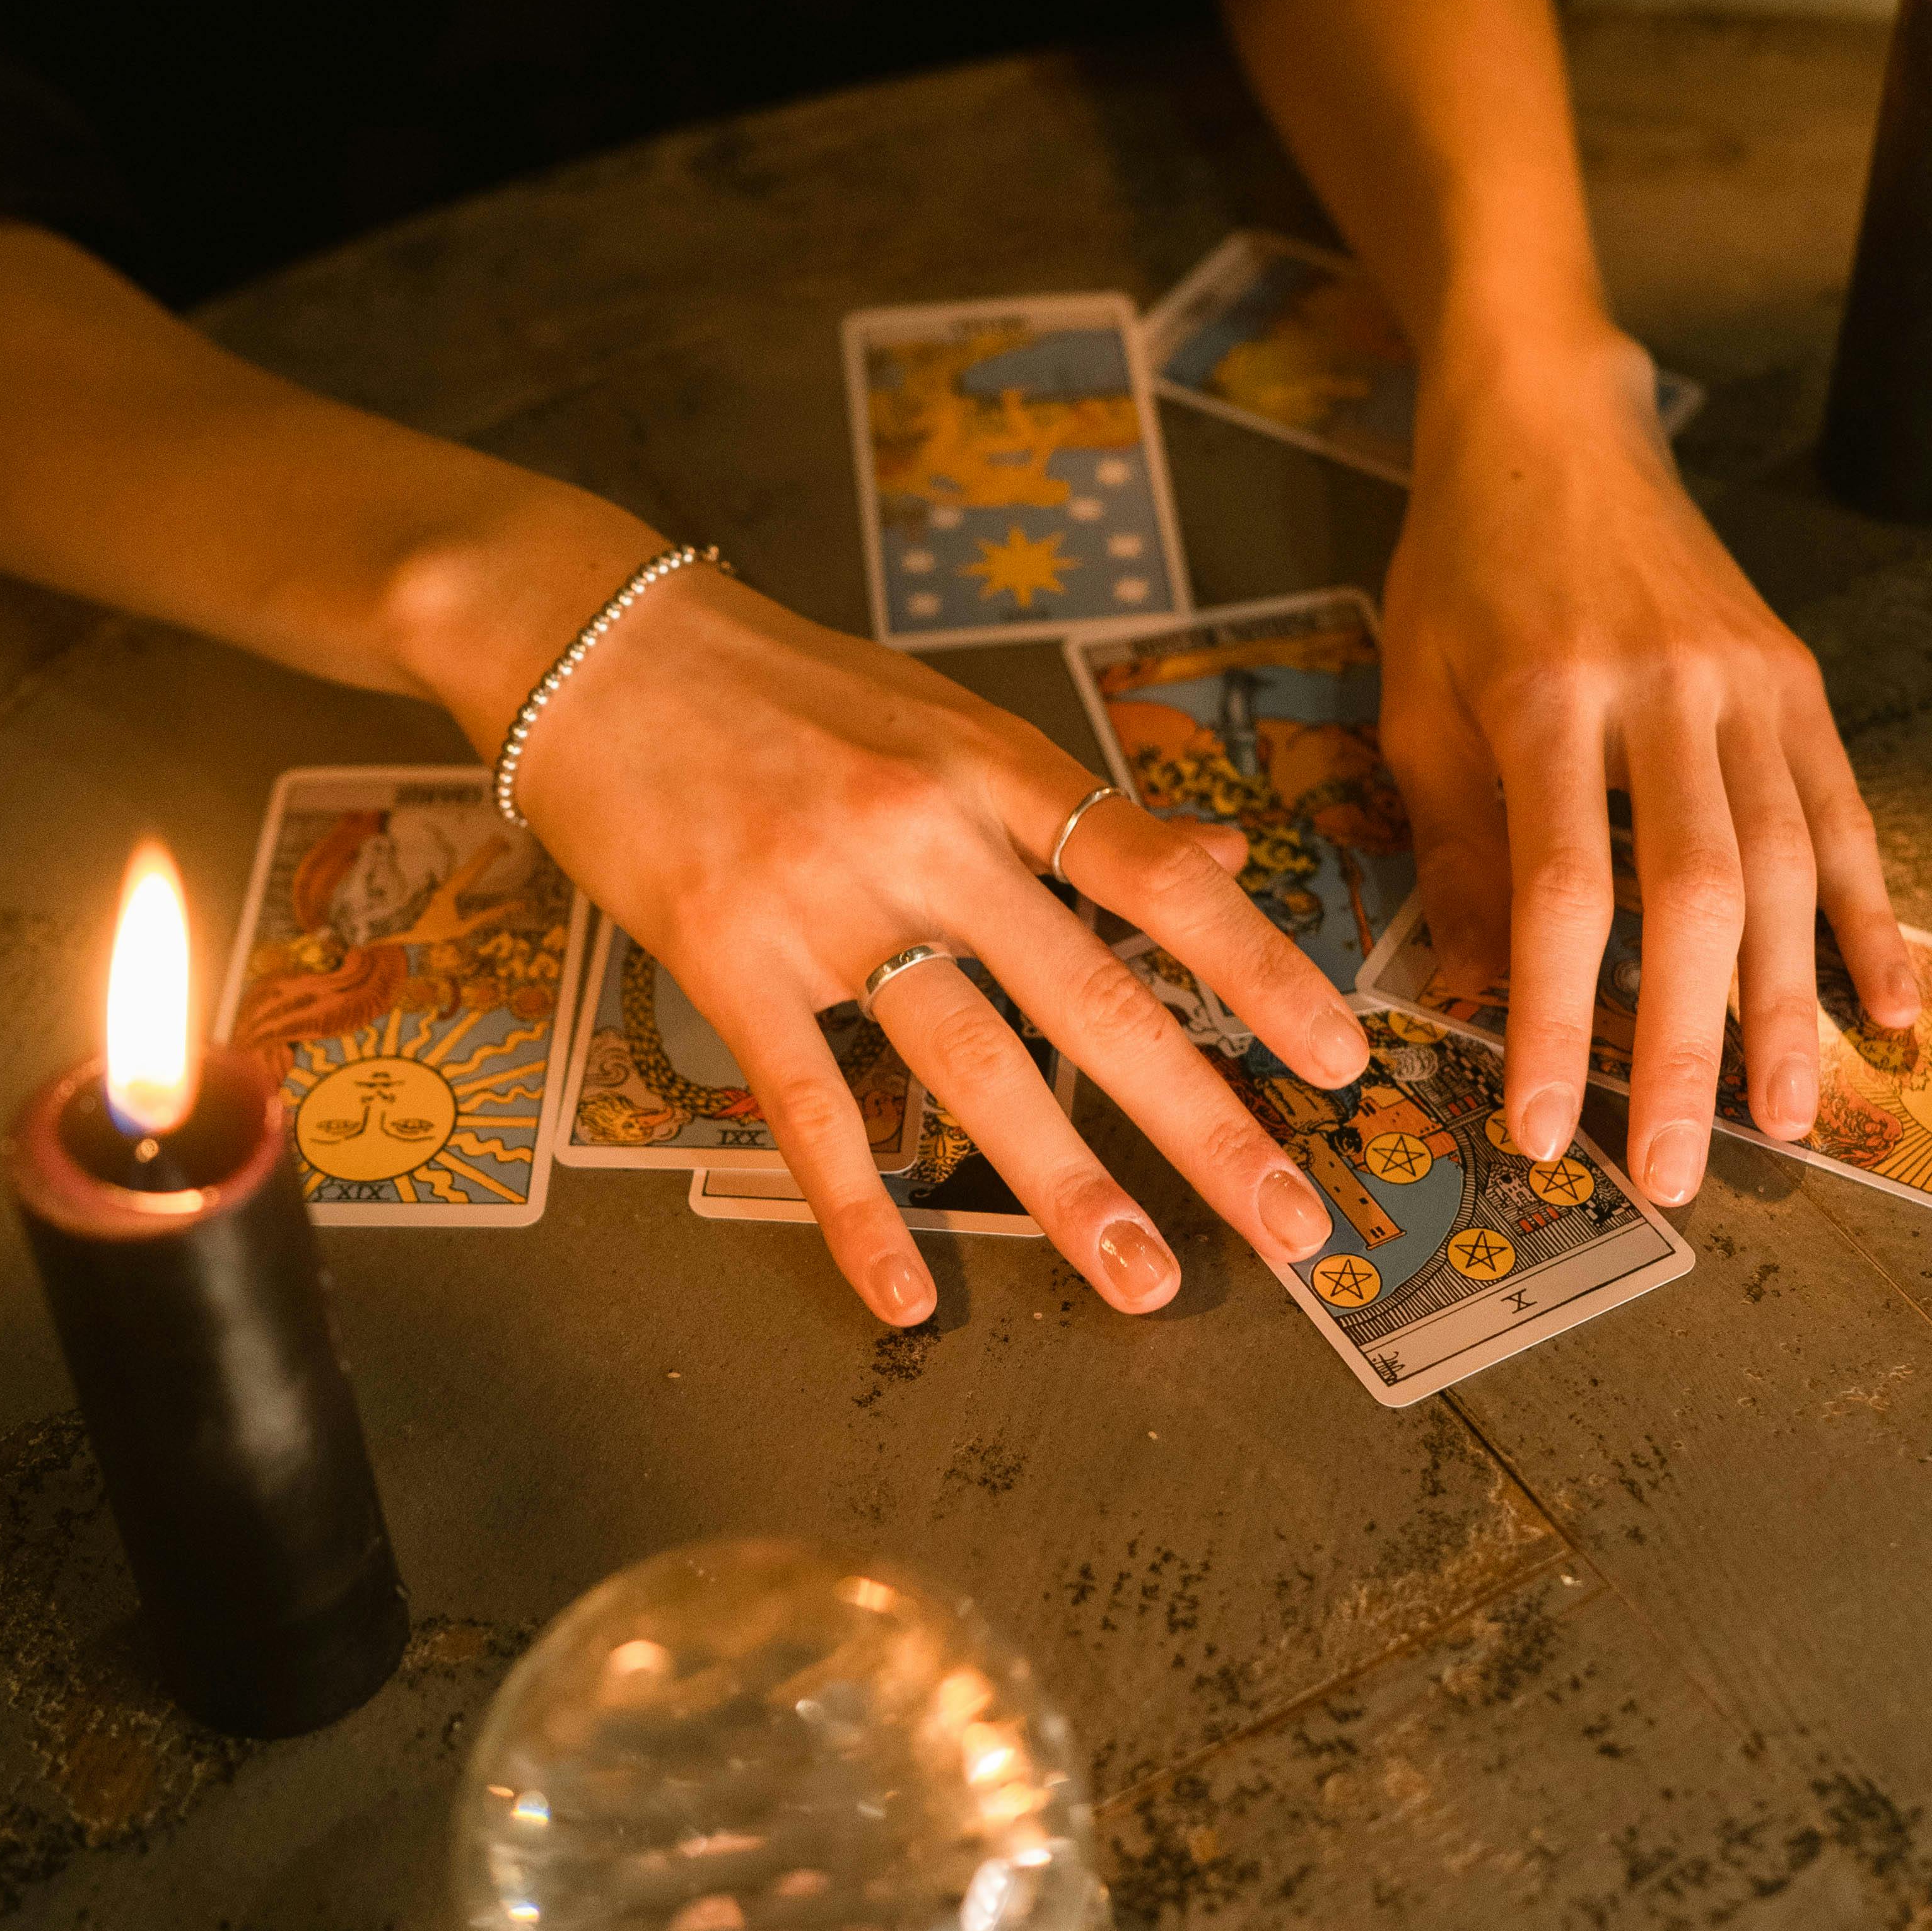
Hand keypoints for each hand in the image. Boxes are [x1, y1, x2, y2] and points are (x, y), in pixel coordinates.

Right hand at [461, 530, 1368, 1324]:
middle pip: (1090, 993)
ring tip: (1143, 1279)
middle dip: (1203, 1119)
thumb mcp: (942, 714)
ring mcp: (825, 900)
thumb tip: (1221, 862)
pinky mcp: (726, 957)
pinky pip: (807, 1104)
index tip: (1339, 1054)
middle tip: (1291, 1223)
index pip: (1154, 874)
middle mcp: (926, 834)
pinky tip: (909, 1292)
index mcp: (991, 765)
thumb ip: (1074, 804)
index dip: (1258, 966)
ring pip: (972, 1062)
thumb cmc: (778, 681)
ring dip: (1067, 1185)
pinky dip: (859, 1207)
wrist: (592, 638)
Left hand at [1381, 324, 1917, 1203]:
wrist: (1551, 424)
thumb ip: (1455, 848)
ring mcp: (1747, 680)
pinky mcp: (1797, 677)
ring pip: (1786, 862)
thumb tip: (1481, 999)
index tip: (1549, 1128)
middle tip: (1686, 1168)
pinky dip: (1872, 913)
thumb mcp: (1416, 701)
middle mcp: (1665, 689)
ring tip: (1788, 1119)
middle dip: (1692, 1043)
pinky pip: (1844, 811)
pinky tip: (1889, 1006)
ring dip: (1790, 1003)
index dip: (1562, 1021)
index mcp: (1546, 697)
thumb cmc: (1461, 574)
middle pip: (1694, 891)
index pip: (1564, 889)